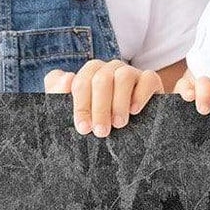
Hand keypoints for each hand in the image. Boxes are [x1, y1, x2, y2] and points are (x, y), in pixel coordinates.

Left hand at [44, 59, 163, 135]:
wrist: (129, 140)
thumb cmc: (97, 124)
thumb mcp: (74, 113)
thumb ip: (59, 94)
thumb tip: (67, 78)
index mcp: (88, 74)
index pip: (81, 82)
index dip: (81, 105)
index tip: (83, 128)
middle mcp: (109, 69)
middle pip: (101, 78)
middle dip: (100, 108)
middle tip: (101, 132)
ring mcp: (131, 72)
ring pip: (124, 76)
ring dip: (119, 102)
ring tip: (119, 125)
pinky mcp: (150, 80)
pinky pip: (148, 78)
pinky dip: (141, 94)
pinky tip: (135, 111)